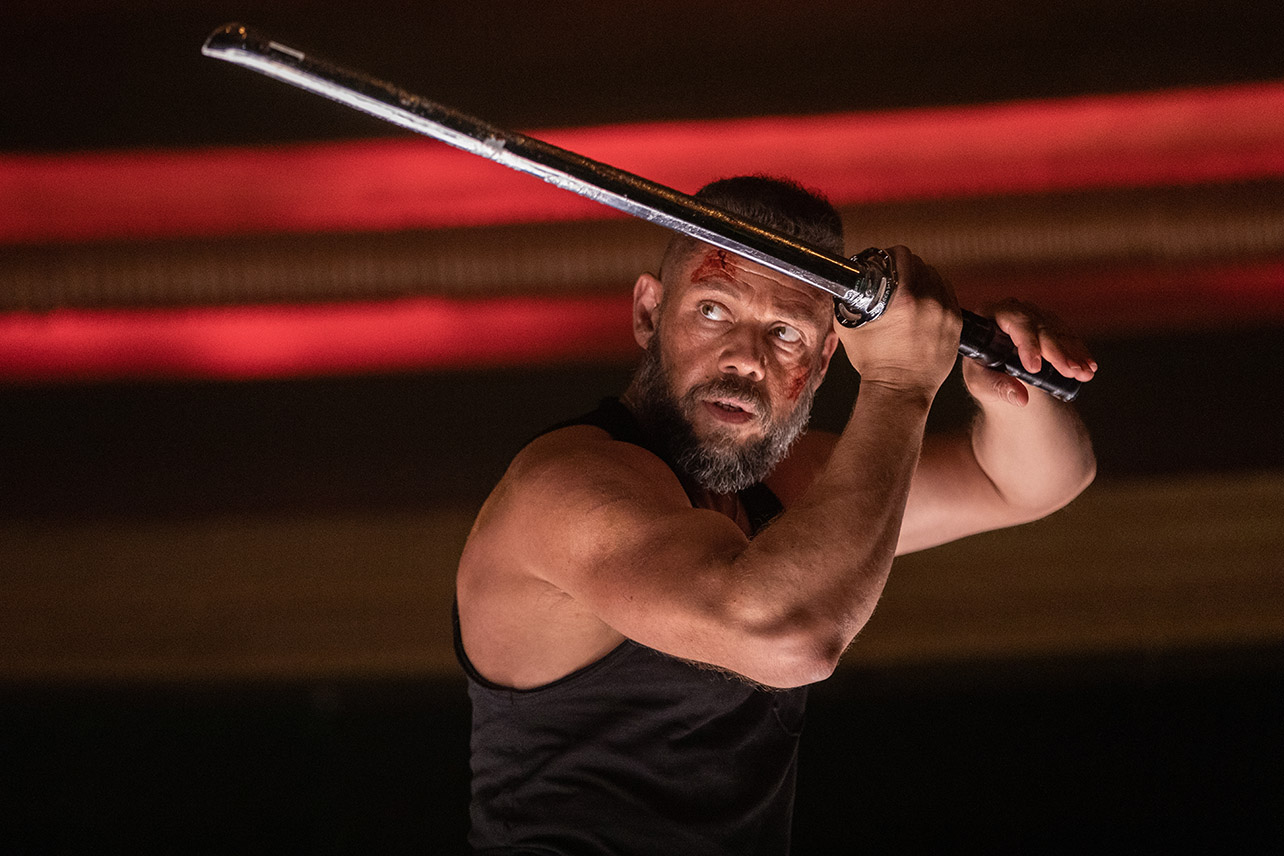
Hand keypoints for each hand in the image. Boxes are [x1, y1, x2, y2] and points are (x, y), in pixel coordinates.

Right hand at [837, 246, 961, 395]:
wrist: (900, 389)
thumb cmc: (875, 363)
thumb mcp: (850, 327)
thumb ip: (847, 301)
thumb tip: (843, 285)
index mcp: (904, 299)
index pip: (903, 256)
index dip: (891, 254)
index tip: (885, 259)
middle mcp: (929, 302)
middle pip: (921, 265)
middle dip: (907, 266)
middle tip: (895, 274)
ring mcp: (946, 313)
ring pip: (937, 277)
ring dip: (924, 277)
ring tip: (911, 287)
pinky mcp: (955, 324)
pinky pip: (948, 295)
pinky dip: (937, 293)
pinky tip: (926, 301)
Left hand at [963, 298, 1097, 406]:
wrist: (994, 372)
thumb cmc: (981, 374)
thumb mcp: (980, 383)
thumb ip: (996, 388)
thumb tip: (1020, 398)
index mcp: (989, 317)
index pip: (1013, 323)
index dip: (1027, 343)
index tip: (1035, 368)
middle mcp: (1012, 311)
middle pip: (1039, 327)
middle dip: (1057, 351)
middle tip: (1071, 372)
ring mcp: (1033, 315)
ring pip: (1057, 331)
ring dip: (1073, 353)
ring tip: (1084, 373)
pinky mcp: (1049, 324)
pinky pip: (1067, 336)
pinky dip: (1079, 352)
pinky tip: (1089, 366)